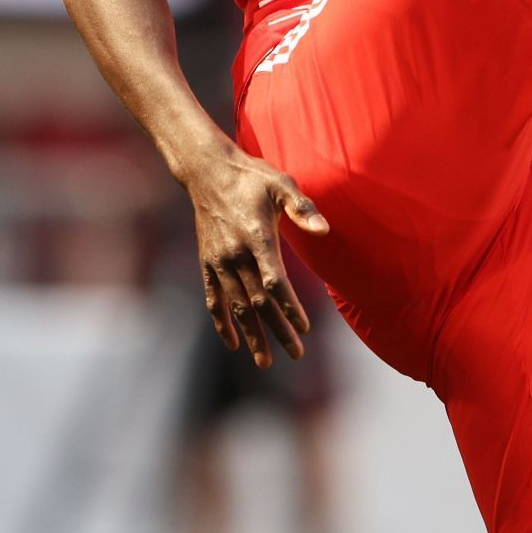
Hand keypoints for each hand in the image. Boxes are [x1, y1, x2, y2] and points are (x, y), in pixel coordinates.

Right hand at [183, 144, 328, 367]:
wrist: (207, 171)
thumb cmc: (252, 176)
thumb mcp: (281, 183)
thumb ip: (302, 208)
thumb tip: (324, 230)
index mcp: (256, 237)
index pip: (275, 282)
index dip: (290, 307)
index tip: (305, 329)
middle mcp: (235, 254)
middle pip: (258, 302)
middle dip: (278, 330)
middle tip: (296, 353)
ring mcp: (218, 261)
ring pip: (237, 307)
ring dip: (252, 335)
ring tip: (265, 362)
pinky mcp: (206, 263)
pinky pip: (213, 299)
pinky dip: (222, 322)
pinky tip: (233, 343)